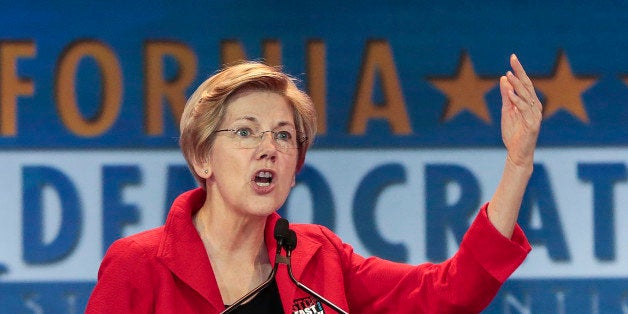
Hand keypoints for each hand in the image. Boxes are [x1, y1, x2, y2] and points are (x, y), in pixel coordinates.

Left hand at [499, 54, 541, 169]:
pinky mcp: (533, 124)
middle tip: (513, 59)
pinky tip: (510, 94)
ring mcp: (535, 115)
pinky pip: (525, 110)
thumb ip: (507, 95)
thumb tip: (504, 78)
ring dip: (517, 85)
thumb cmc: (513, 133)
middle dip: (520, 72)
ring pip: (527, 96)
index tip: (513, 58)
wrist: (516, 153)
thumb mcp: (507, 110)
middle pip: (528, 86)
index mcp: (530, 103)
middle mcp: (535, 107)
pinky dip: (518, 101)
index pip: (525, 83)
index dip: (519, 70)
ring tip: (509, 75)